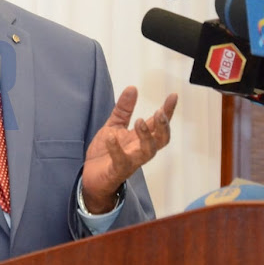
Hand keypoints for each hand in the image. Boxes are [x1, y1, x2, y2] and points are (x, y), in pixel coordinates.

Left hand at [81, 86, 176, 213]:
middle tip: (159, 112)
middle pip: (161, 140)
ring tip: (139, 121)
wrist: (90, 177)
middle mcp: (139, 150)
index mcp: (139, 138)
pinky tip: (110, 137)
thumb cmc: (105, 152)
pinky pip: (121, 161)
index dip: (167, 111)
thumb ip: (123, 109)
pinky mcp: (117, 171)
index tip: (173, 96)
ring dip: (146, 136)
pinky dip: (116, 149)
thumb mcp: (113, 125)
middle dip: (163, 126)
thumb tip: (133, 88)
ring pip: (148, 152)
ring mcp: (130, 161)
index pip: (157, 124)